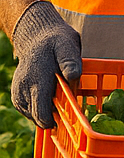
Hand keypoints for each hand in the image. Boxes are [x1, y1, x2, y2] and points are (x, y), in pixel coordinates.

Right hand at [10, 0, 81, 128]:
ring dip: (46, 111)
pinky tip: (49, 97)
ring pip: (32, 114)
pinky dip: (39, 108)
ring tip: (58, 96)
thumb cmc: (56, 41)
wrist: (37, 37)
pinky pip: (28, 109)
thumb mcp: (68, 45)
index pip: (42, 112)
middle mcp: (24, 89)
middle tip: (66, 105)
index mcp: (37, 80)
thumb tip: (73, 76)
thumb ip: (70, 62)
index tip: (67, 119)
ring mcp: (18, 92)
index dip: (55, 120)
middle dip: (53, 116)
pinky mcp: (17, 94)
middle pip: (38, 116)